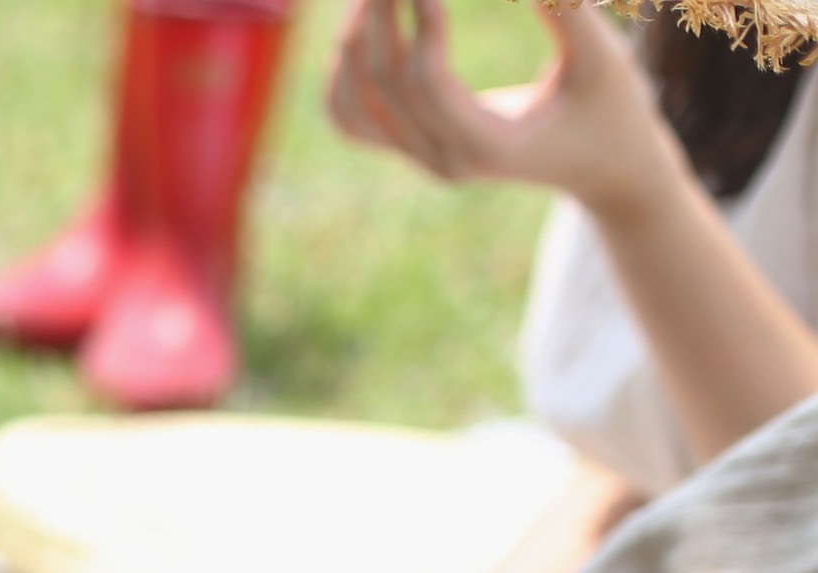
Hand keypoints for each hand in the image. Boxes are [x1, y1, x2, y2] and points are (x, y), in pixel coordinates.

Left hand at [330, 0, 677, 212]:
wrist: (608, 170)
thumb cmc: (615, 109)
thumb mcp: (603, 59)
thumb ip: (566, 12)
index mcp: (488, 146)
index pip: (428, 82)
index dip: (422, 20)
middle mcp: (445, 160)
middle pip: (385, 87)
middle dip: (381, 19)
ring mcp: (424, 160)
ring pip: (356, 108)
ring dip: (353, 47)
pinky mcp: (416, 151)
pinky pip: (355, 121)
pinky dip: (345, 78)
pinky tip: (360, 32)